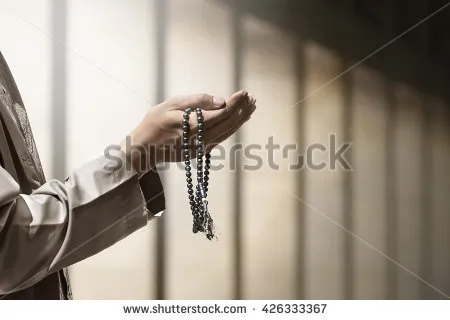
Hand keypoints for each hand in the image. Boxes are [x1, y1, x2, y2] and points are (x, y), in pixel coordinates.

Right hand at [122, 90, 255, 174]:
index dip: (235, 103)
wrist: (144, 148)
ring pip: (226, 133)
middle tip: (252, 99)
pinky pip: (220, 138)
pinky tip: (238, 120)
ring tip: (250, 108)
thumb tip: (220, 101)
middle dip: (242, 111)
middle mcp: (199, 139)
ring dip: (240, 120)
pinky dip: (231, 128)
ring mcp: (200, 148)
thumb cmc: (154, 122)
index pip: (220, 114)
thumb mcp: (170, 104)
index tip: (244, 93)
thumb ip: (196, 101)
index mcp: (191, 125)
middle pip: (228, 124)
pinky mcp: (200, 152)